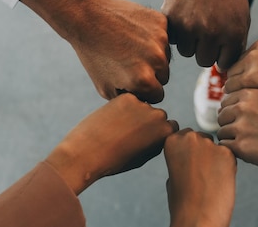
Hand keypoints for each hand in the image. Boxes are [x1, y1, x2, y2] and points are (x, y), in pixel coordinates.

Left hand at [21, 0, 170, 102]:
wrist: (87, 18)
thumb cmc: (94, 55)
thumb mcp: (105, 88)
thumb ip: (129, 99)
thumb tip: (145, 103)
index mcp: (144, 80)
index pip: (157, 95)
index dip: (143, 90)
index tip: (129, 80)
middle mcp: (156, 60)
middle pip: (164, 76)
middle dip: (150, 73)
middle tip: (129, 62)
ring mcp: (160, 38)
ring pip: (165, 55)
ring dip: (152, 54)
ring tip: (129, 46)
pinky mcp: (160, 21)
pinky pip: (164, 35)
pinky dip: (153, 35)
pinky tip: (134, 32)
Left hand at [45, 93, 178, 194]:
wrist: (88, 153)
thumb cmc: (115, 160)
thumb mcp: (143, 156)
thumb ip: (156, 141)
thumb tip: (162, 126)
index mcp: (166, 133)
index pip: (170, 126)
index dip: (156, 133)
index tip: (142, 140)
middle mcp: (159, 116)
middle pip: (157, 114)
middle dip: (147, 121)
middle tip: (128, 134)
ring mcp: (143, 105)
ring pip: (142, 106)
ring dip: (134, 112)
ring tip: (116, 128)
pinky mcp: (127, 97)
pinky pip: (128, 100)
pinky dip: (121, 107)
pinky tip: (110, 120)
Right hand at [162, 0, 249, 69]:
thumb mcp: (241, 14)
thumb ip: (236, 42)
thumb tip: (226, 67)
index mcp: (233, 33)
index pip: (225, 63)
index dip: (222, 53)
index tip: (221, 42)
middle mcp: (211, 33)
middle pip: (204, 61)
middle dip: (206, 49)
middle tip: (206, 31)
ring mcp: (189, 27)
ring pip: (187, 52)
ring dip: (191, 42)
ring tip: (195, 21)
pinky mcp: (171, 19)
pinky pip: (173, 38)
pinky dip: (178, 31)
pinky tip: (185, 15)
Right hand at [164, 129, 235, 226]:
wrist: (199, 217)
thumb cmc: (184, 203)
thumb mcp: (171, 175)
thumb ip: (180, 159)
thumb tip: (190, 157)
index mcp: (172, 142)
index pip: (184, 135)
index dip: (189, 150)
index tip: (190, 160)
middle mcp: (190, 138)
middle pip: (201, 137)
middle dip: (203, 151)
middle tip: (202, 170)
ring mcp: (209, 144)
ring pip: (216, 146)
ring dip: (216, 157)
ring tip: (211, 178)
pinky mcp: (227, 153)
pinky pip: (229, 155)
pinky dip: (228, 165)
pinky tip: (221, 179)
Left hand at [217, 89, 257, 180]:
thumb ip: (245, 102)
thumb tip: (220, 109)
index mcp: (250, 93)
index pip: (225, 102)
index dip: (234, 114)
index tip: (248, 122)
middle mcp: (243, 106)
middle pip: (221, 116)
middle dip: (231, 126)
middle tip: (249, 134)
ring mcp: (241, 126)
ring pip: (221, 132)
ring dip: (232, 139)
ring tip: (252, 142)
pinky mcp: (241, 146)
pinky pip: (225, 146)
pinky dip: (234, 150)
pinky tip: (251, 150)